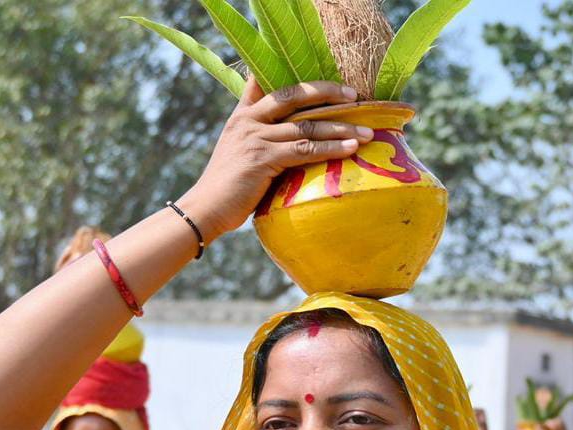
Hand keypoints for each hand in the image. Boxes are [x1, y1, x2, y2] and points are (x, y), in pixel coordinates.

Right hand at [177, 79, 372, 240]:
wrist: (205, 209)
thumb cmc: (228, 190)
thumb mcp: (241, 155)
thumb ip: (263, 142)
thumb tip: (294, 145)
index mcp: (243, 115)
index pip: (268, 84)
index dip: (295, 76)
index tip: (325, 76)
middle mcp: (249, 121)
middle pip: (294, 95)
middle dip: (327, 92)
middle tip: (355, 93)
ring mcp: (256, 138)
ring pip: (306, 125)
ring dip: (340, 127)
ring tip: (367, 131)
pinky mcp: (263, 158)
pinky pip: (305, 150)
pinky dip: (331, 149)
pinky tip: (351, 149)